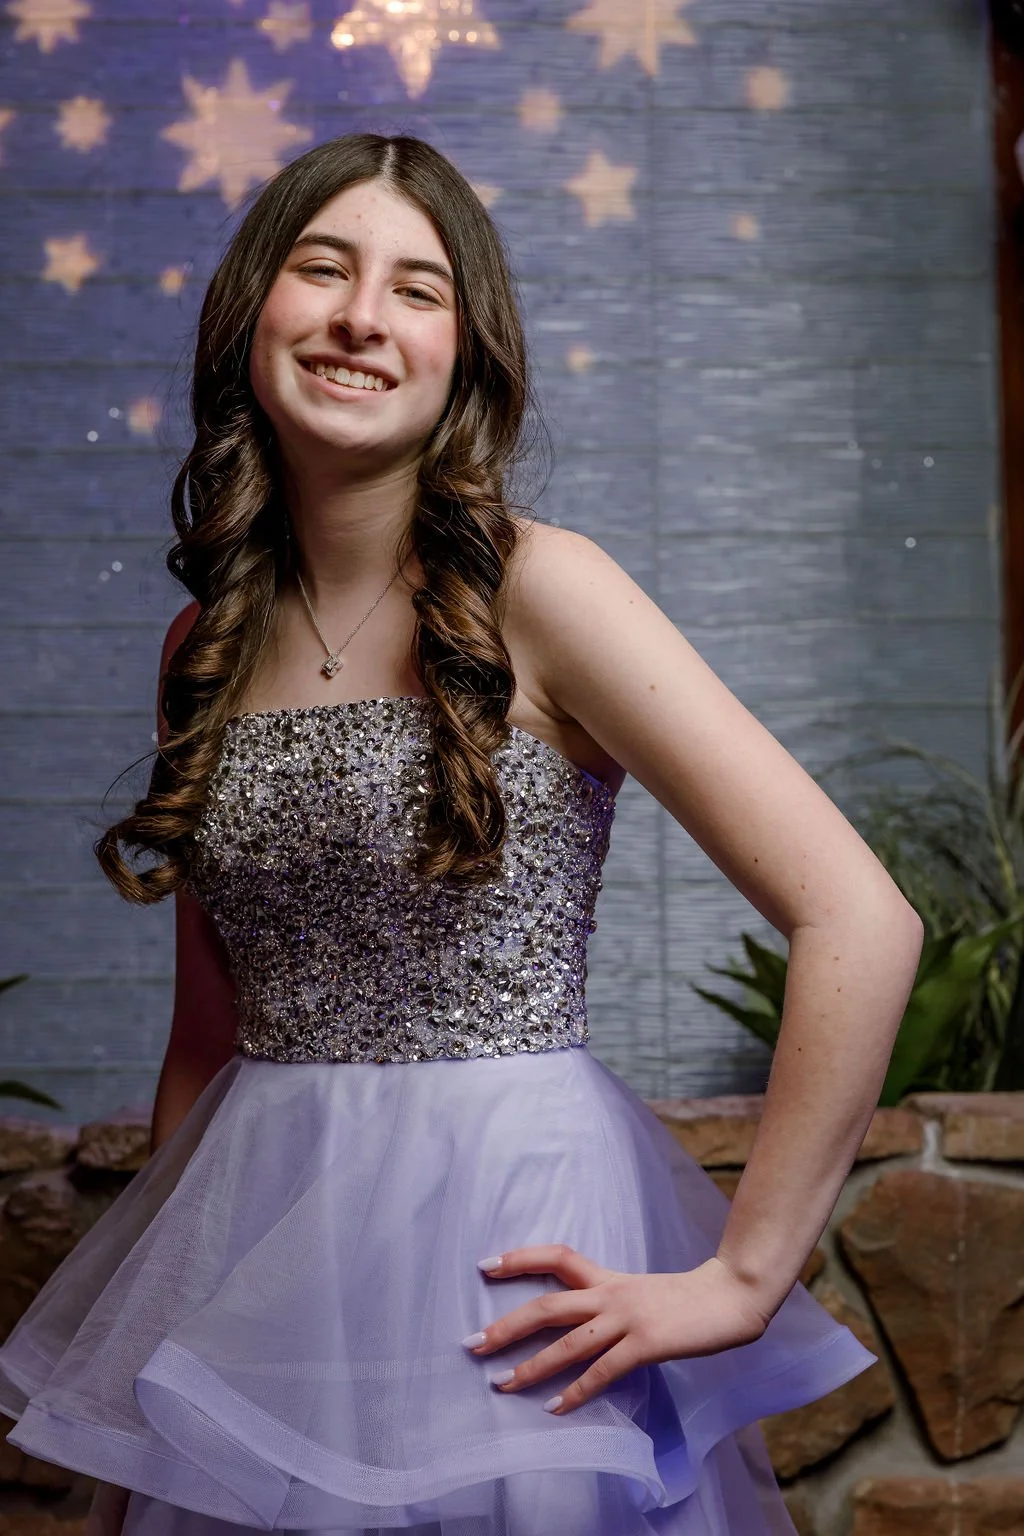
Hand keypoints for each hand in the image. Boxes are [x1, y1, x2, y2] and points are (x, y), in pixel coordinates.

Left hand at [462, 1245, 769, 1414]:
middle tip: (474, 1345)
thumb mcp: (640, 1292)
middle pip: (548, 1305)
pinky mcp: (645, 1343)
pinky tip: (556, 1408)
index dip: (521, 1258)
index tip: (486, 1265)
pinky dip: (577, 1390)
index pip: (558, 1257)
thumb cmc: (688, 1299)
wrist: (730, 1296)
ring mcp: (627, 1318)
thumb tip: (582, 1322)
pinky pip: (603, 1370)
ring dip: (532, 1365)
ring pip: (568, 1341)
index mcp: (609, 1278)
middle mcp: (611, 1294)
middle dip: (508, 1326)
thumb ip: (611, 1302)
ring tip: (503, 1385)